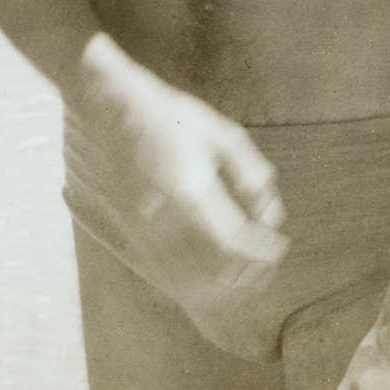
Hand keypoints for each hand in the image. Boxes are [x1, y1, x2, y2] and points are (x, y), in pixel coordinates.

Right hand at [67, 39, 286, 328]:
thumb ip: (249, 173)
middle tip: (266, 260)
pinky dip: (195, 280)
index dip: (261, 252)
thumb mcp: (219, 132)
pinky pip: (168, 274)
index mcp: (190, 193)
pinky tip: (210, 269)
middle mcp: (164, 221)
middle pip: (214, 271)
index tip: (279, 246)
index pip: (234, 244)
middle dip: (247, 271)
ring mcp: (144, 232)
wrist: (110, 108)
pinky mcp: (131, 234)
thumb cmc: (168, 115)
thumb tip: (270, 214)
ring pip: (191, 281)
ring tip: (245, 267)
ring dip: (223, 281)